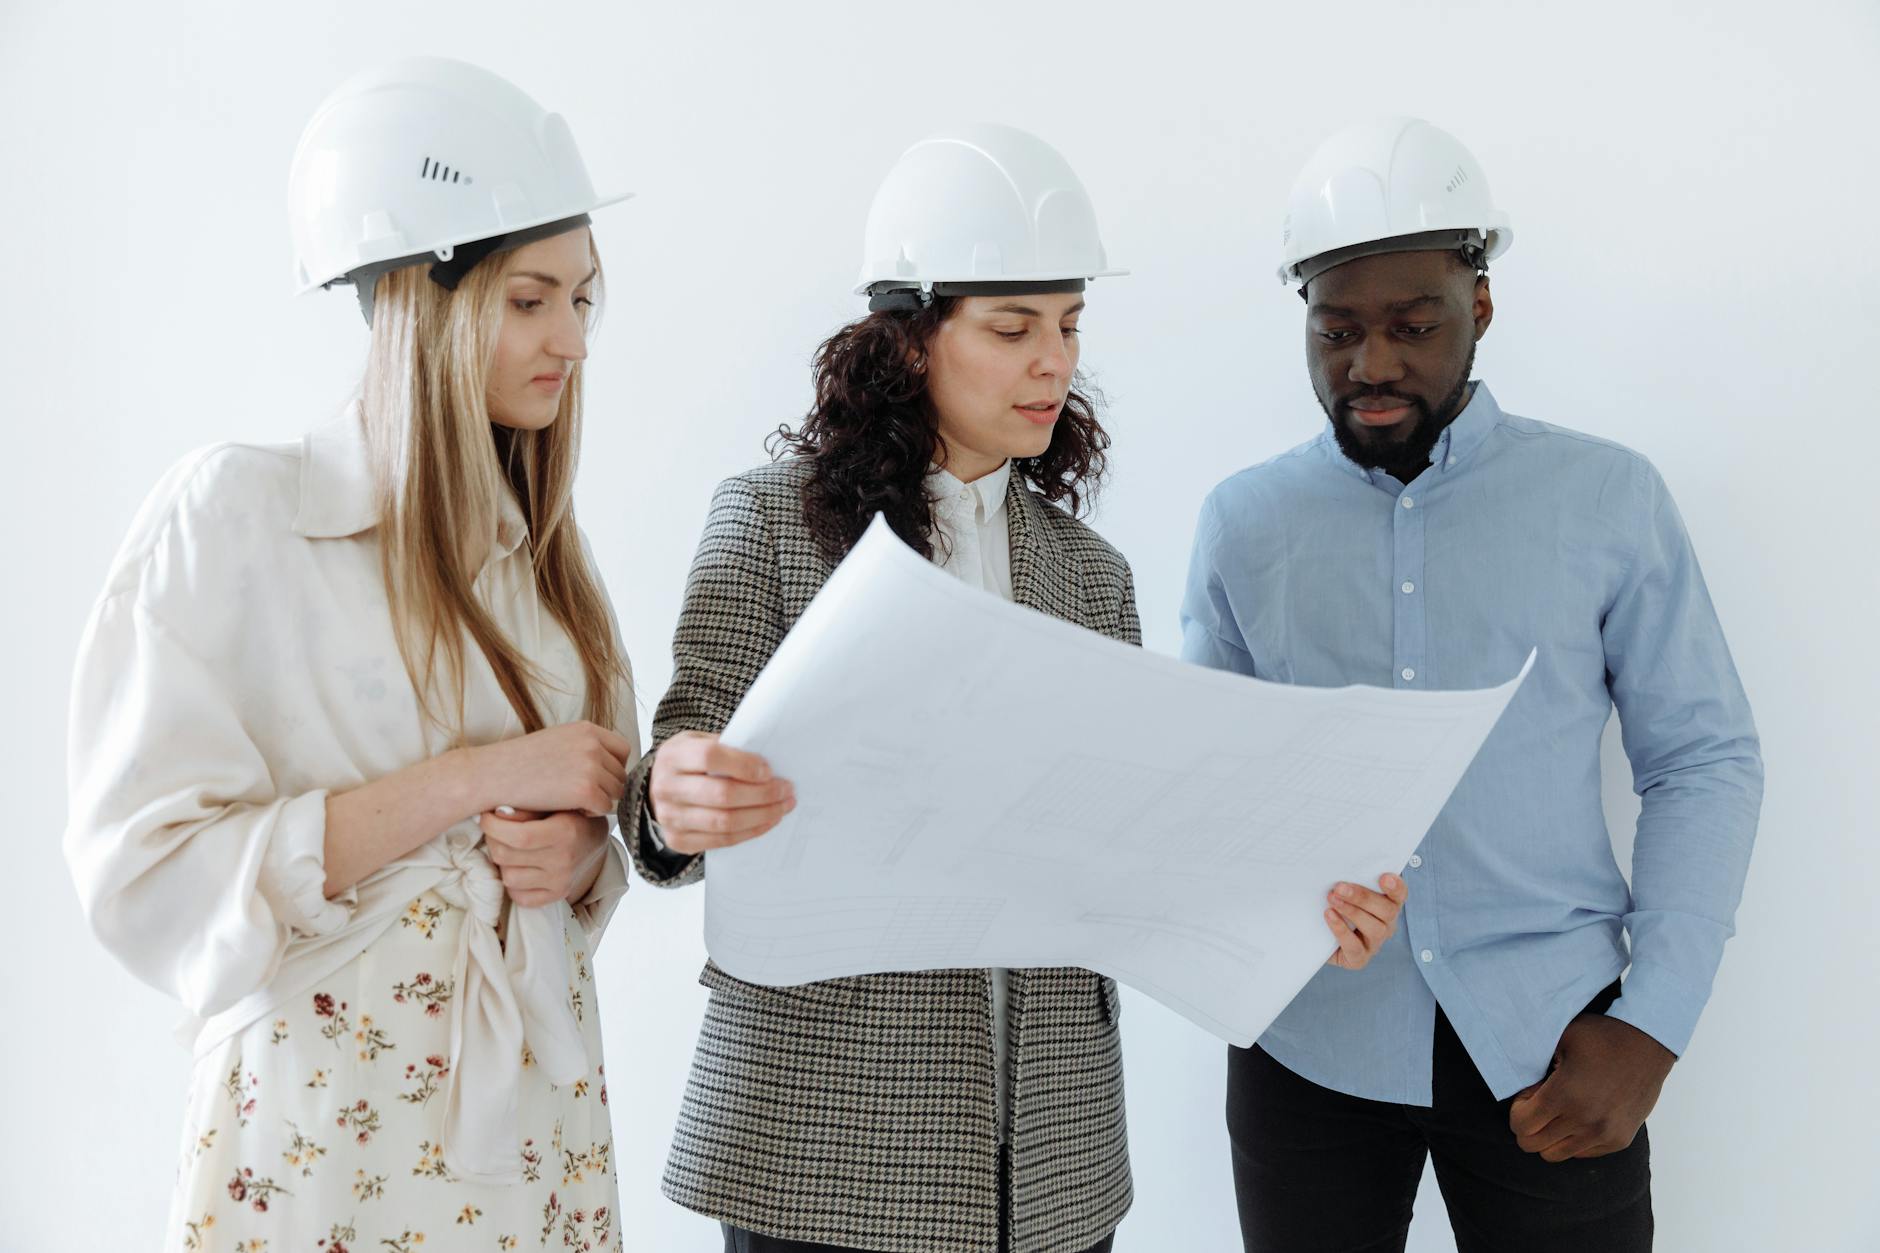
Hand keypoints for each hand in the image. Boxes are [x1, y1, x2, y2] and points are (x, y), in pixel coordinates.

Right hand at [463, 721, 632, 817]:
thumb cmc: (521, 761)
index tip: (596, 779)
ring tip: (574, 802)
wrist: (493, 774)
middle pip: (620, 773)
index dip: (613, 767)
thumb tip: (610, 766)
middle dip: (606, 787)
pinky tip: (571, 809)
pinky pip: (605, 807)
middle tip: (581, 796)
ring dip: (600, 800)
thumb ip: (585, 747)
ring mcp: (590, 766)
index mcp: (587, 729)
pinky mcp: (584, 789)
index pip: (622, 750)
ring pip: (616, 792)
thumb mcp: (558, 740)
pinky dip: (592, 812)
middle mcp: (593, 744)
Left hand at [480, 807, 609, 907]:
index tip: (487, 817)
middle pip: (506, 856)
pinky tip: (520, 867)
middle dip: (493, 841)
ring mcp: (561, 881)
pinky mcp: (557, 895)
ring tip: (510, 849)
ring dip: (503, 863)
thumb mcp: (554, 803)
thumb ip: (526, 808)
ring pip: (508, 878)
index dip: (494, 827)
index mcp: (565, 831)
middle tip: (496, 831)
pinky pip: (520, 897)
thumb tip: (497, 813)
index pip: (519, 836)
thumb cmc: (568, 815)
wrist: (594, 839)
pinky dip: (514, 884)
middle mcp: (564, 859)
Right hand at [647, 731, 793, 854]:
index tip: (769, 770)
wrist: (661, 788)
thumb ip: (728, 747)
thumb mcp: (700, 742)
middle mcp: (666, 787)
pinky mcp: (678, 840)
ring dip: (761, 815)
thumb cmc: (689, 762)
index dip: (743, 765)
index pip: (710, 758)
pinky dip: (750, 831)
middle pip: (722, 794)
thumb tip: (768, 764)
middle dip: (762, 794)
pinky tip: (767, 821)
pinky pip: (722, 840)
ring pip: (724, 822)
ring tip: (782, 807)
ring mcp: (670, 817)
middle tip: (786, 790)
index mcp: (673, 756)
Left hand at [1324, 873, 1406, 969]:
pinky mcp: (1359, 959)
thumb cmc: (1333, 907)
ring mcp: (1374, 943)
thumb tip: (1338, 866)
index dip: (1396, 887)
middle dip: (1363, 897)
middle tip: (1340, 887)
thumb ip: (1349, 881)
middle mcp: (1386, 924)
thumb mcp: (1342, 891)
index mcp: (1387, 904)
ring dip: (1352, 912)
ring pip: (1375, 929)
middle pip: (1387, 910)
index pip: (1399, 894)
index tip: (1384, 877)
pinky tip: (1329, 915)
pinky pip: (1355, 947)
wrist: (1316, 937)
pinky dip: (1341, 930)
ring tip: (1332, 899)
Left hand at [1509, 1013, 1674, 1161]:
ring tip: (1558, 1110)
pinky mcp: (1620, 1140)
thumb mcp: (1561, 1039)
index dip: (1517, 1110)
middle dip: (1527, 1126)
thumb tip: (1518, 1083)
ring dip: (1548, 1136)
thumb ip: (1535, 1064)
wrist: (1649, 1043)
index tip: (1528, 1094)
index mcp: (1566, 1095)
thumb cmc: (1600, 1035)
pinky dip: (1572, 1139)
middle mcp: (1585, 1121)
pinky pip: (1582, 1153)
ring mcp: (1604, 1134)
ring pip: (1556, 1155)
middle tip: (1537, 1104)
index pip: (1521, 1125)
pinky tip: (1579, 1114)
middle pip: (1533, 1145)